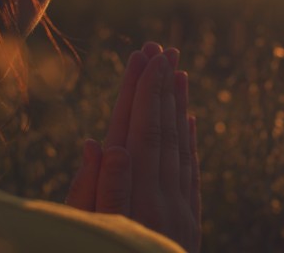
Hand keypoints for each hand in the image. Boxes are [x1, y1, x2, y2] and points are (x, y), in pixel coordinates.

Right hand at [66, 43, 200, 251]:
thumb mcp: (92, 233)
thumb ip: (96, 190)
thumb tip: (98, 139)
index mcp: (136, 194)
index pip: (139, 130)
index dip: (142, 91)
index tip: (146, 57)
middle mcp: (163, 194)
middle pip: (162, 129)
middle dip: (160, 87)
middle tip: (162, 48)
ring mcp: (181, 206)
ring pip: (180, 144)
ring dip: (178, 105)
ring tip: (178, 71)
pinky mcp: (190, 218)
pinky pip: (191, 169)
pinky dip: (189, 140)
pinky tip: (188, 119)